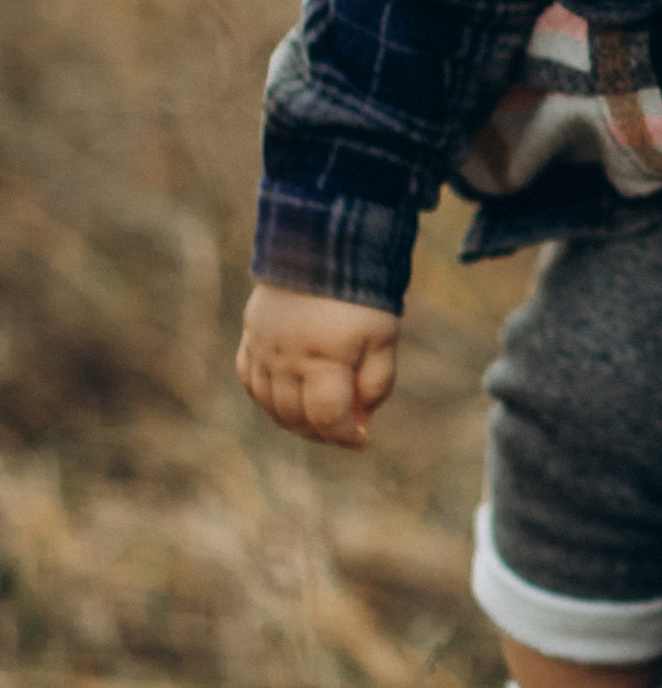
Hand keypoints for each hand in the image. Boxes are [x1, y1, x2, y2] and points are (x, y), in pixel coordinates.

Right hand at [237, 282, 400, 449]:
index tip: (362, 441)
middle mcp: (287, 360)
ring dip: (294, 421)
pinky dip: (267, 399)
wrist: (322, 246)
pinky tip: (288, 399)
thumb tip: (363, 417)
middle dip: (321, 434)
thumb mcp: (384, 336)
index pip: (327, 418)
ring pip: (269, 405)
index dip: (344, 437)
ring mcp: (263, 350)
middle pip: (295, 418)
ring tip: (319, 419)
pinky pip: (250, 382)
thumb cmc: (362, 295)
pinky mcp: (250, 337)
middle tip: (342, 431)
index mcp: (324, 360)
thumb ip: (377, 381)